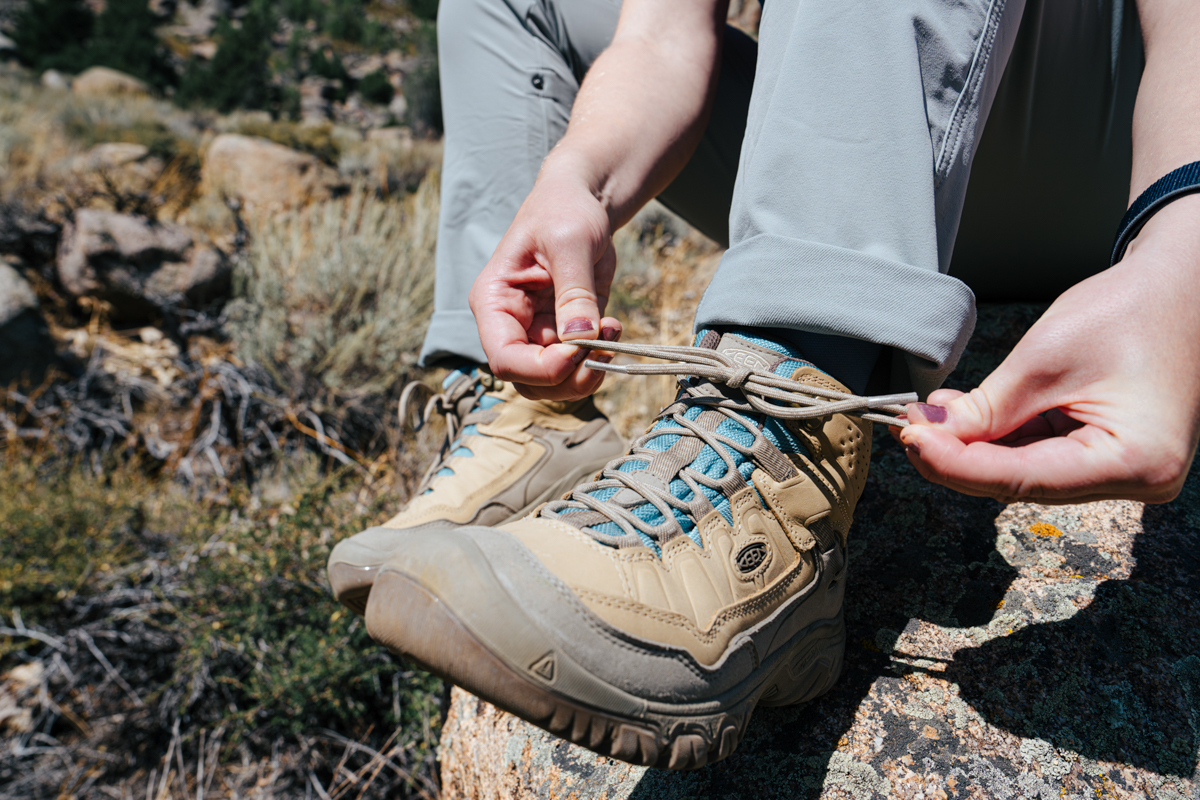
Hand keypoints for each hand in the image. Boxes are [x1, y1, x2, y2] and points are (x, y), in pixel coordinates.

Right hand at [468, 167, 622, 400]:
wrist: (582, 201)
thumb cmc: (564, 210)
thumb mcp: (570, 242)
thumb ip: (574, 291)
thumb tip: (580, 337)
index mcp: (494, 302)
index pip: (505, 358)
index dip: (542, 367)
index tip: (579, 348)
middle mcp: (511, 325)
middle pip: (529, 380)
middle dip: (569, 377)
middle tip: (603, 348)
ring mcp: (538, 333)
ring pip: (554, 382)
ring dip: (587, 372)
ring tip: (612, 333)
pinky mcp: (566, 334)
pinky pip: (578, 365)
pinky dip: (599, 357)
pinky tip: (614, 327)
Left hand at [898, 197, 1199, 503]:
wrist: (1178, 285)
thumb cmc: (1127, 310)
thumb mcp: (1043, 360)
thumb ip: (986, 408)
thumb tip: (928, 435)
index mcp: (1136, 462)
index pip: (1024, 478)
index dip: (957, 465)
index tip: (911, 441)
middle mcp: (1135, 480)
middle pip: (1021, 481)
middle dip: (958, 458)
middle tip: (907, 429)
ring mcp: (1120, 471)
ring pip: (1023, 472)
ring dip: (972, 448)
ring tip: (928, 416)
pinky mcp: (1104, 455)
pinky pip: (1037, 455)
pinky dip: (996, 438)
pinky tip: (960, 419)